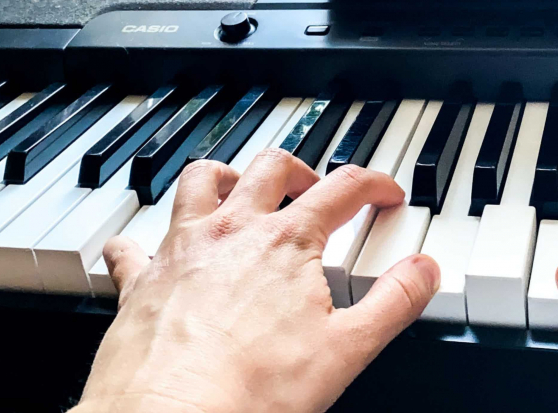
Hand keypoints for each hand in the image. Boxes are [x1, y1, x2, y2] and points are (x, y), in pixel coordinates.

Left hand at [74, 150, 439, 412]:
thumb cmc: (252, 391)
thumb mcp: (349, 348)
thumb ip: (396, 301)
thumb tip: (425, 269)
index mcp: (288, 240)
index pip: (343, 188)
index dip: (374, 184)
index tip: (385, 193)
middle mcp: (233, 230)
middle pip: (271, 167)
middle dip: (301, 169)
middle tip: (314, 188)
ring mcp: (182, 249)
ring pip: (200, 181)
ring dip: (224, 177)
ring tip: (237, 191)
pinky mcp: (141, 280)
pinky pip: (132, 244)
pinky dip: (139, 240)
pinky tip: (144, 249)